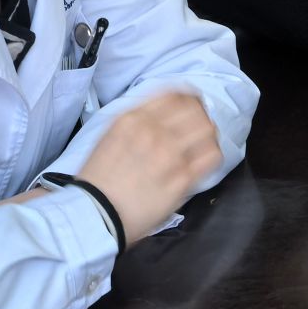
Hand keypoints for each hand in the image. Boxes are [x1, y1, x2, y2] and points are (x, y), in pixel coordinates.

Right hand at [76, 90, 222, 241]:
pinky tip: (205, 161)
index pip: (175, 94)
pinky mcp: (182, 179)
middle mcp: (154, 131)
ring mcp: (170, 154)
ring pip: (207, 129)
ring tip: (203, 143)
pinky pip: (212, 156)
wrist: (95, 213)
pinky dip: (212, 154)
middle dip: (201, 114)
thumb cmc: (99, 179)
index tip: (191, 106)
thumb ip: (136, 121)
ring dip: (208, 134)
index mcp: (133, 118)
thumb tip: (160, 115)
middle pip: (195, 109)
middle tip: (199, 125)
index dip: (188, 99)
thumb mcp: (110, 136)